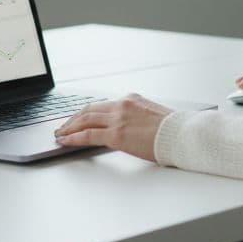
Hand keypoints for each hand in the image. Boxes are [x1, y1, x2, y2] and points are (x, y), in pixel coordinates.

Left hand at [53, 93, 173, 162]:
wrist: (182, 135)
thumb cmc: (173, 130)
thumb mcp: (152, 116)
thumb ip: (136, 118)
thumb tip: (128, 128)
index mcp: (131, 99)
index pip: (102, 105)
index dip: (87, 113)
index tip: (79, 118)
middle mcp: (122, 105)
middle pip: (89, 110)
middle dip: (74, 119)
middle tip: (63, 126)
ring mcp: (118, 119)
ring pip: (85, 120)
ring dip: (69, 128)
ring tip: (60, 134)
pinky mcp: (116, 135)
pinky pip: (88, 135)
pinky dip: (73, 138)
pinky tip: (65, 141)